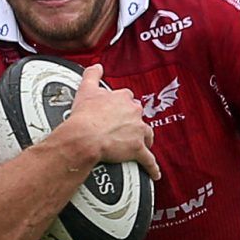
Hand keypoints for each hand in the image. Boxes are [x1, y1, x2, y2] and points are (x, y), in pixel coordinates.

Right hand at [53, 64, 159, 179]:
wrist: (84, 136)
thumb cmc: (84, 115)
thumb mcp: (86, 89)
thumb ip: (92, 74)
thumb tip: (97, 66)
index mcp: (123, 98)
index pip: (128, 99)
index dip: (122, 106)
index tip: (117, 110)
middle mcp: (134, 112)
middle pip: (139, 116)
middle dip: (134, 122)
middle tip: (124, 128)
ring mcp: (137, 131)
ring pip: (147, 135)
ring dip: (144, 139)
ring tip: (139, 145)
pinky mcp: (137, 149)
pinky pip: (149, 160)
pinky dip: (152, 167)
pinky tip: (154, 173)